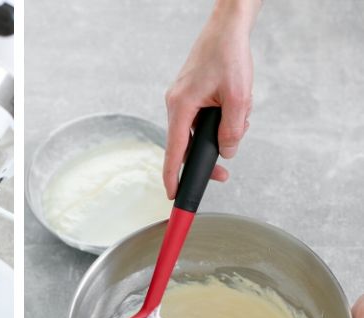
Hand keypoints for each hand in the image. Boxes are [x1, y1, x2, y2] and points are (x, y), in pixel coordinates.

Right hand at [163, 0, 260, 198]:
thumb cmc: (229, 55)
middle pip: (185, 145)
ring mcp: (181, 100)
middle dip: (207, 157)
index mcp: (181, 106)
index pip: (174, 151)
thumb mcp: (238, 97)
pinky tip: (233, 108)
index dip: (172, 176)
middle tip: (224, 172)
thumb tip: (227, 152)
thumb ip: (232, 130)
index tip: (172, 195)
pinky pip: (198, 118)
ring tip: (240, 116)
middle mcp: (175, 105)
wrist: (227, 27)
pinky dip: (215, 120)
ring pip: (196, 131)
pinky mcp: (188, 95)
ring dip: (217, 133)